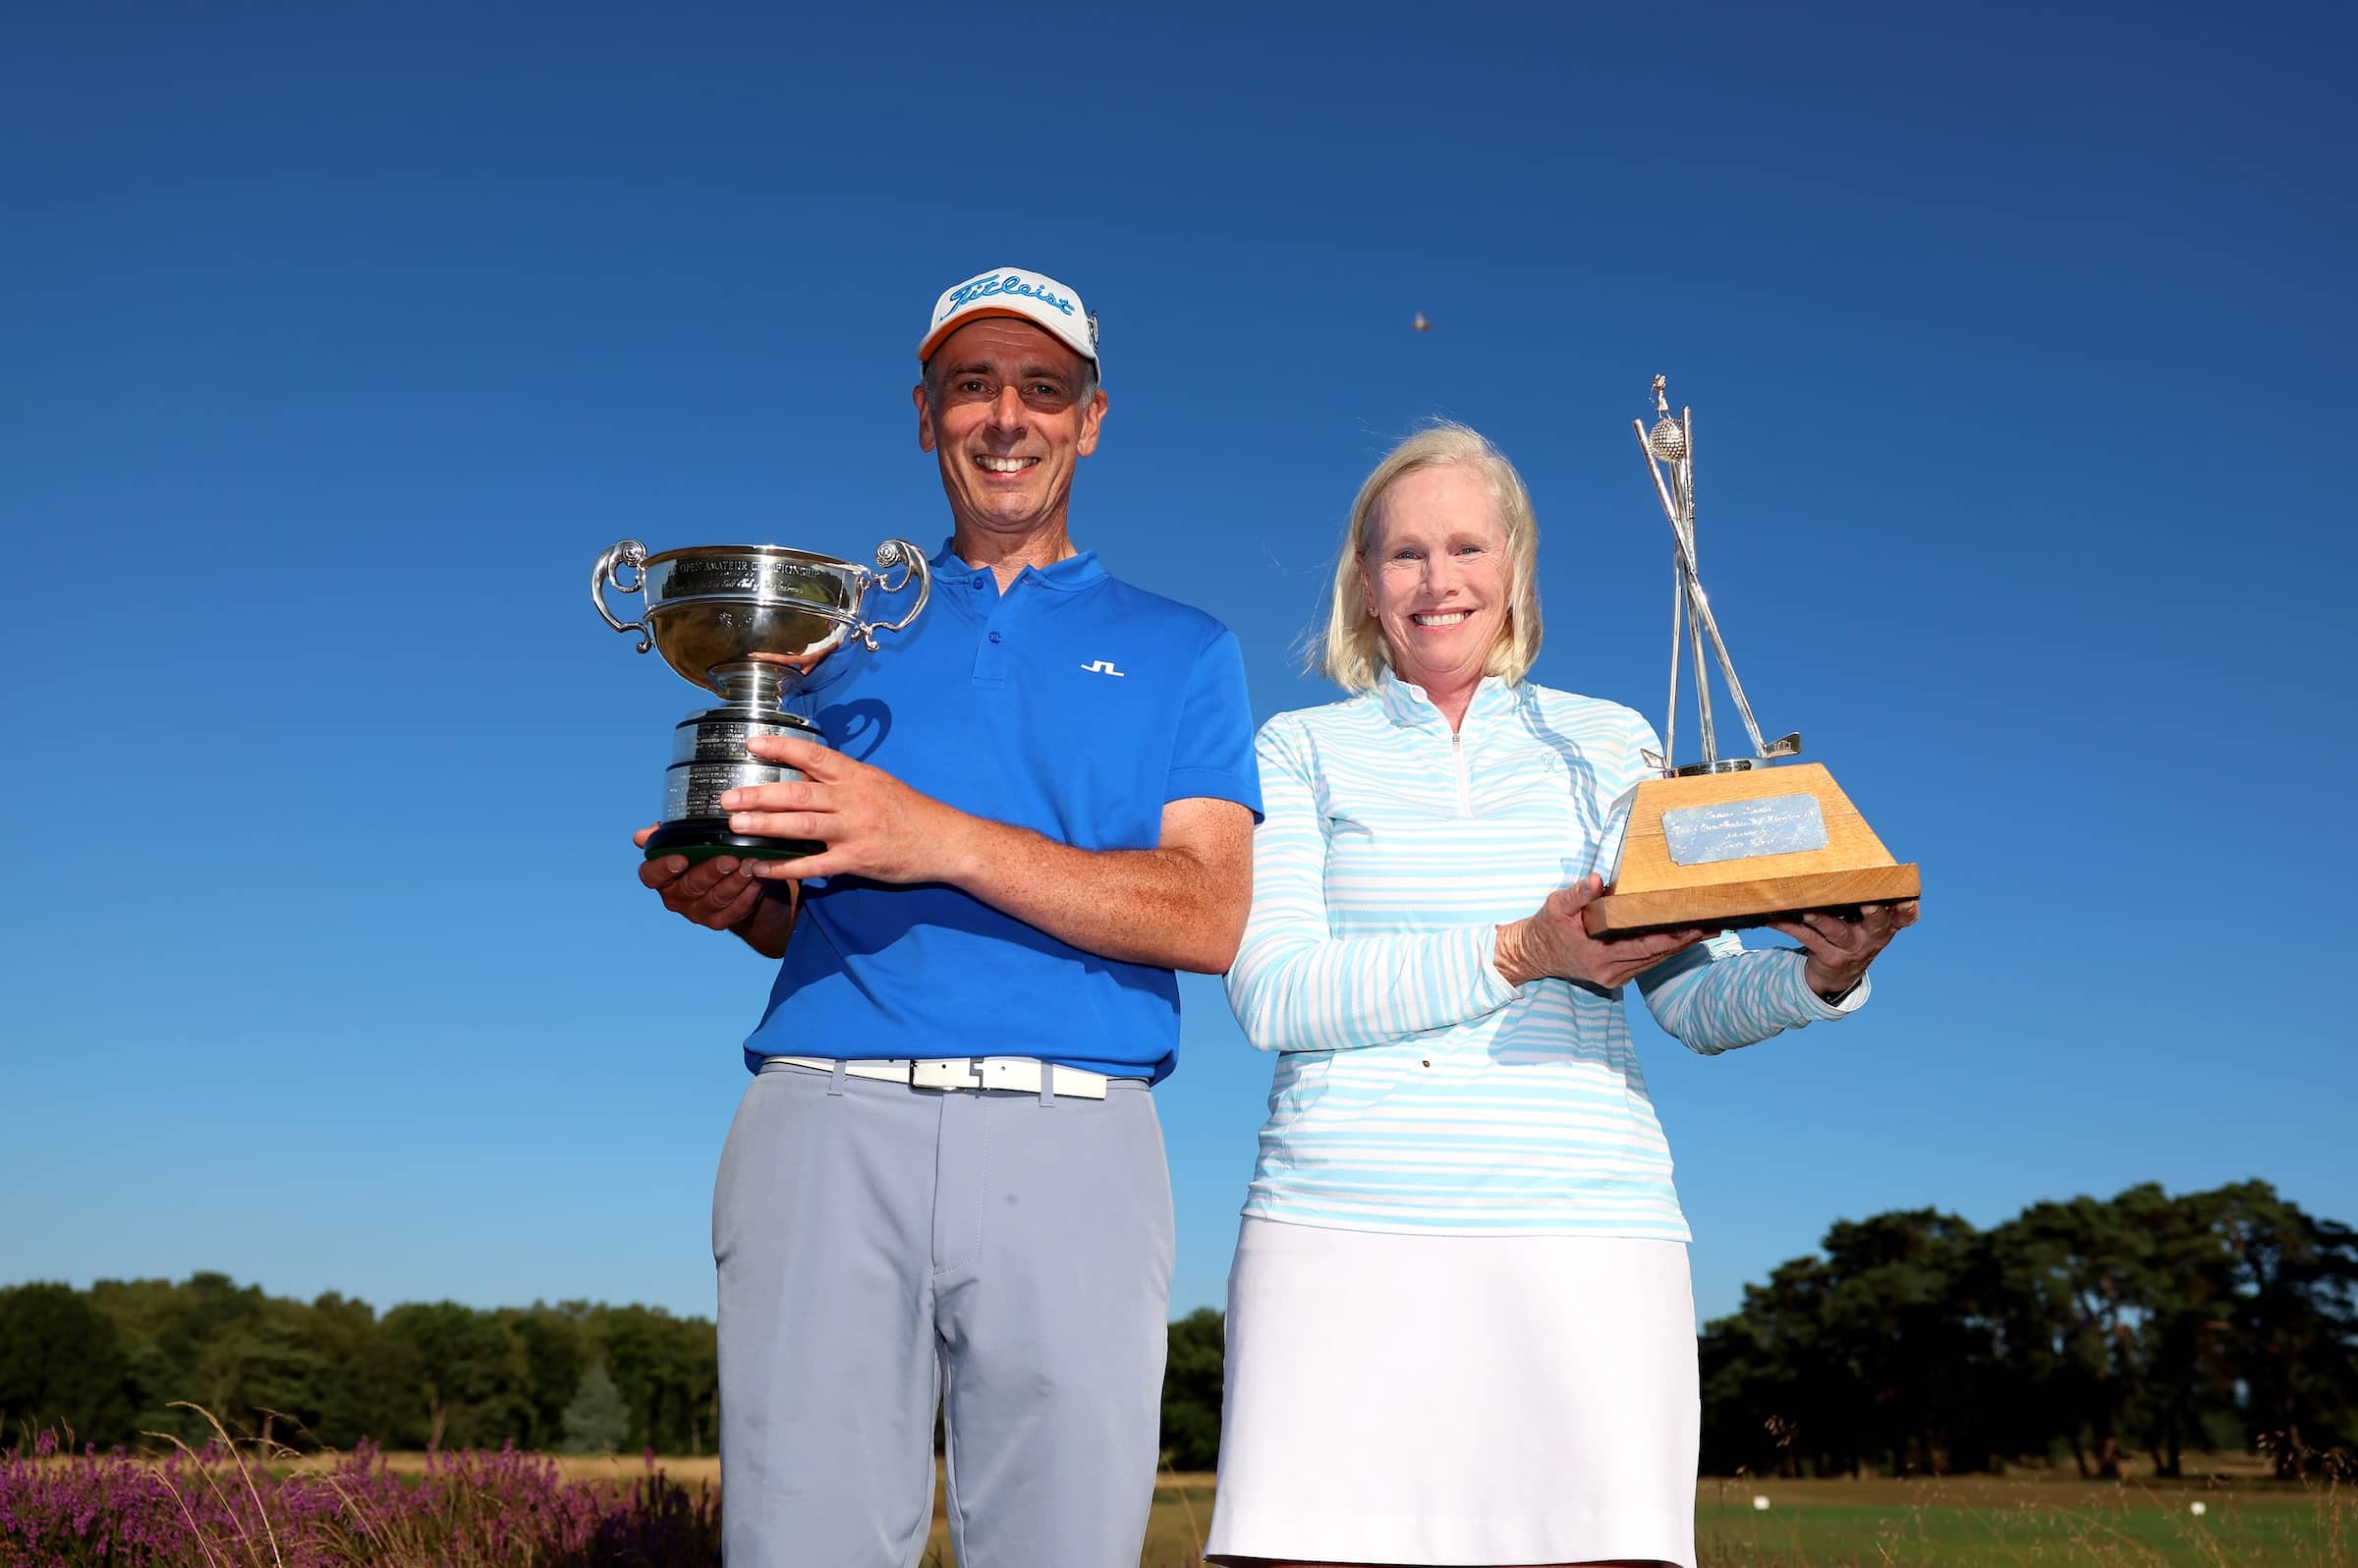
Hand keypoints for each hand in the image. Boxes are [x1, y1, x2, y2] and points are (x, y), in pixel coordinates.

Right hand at [633, 825, 767, 929]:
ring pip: (715, 898)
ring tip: (751, 865)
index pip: (650, 875)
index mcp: (662, 876)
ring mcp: (697, 912)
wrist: (733, 881)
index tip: (681, 858)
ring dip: (735, 882)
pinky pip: (734, 910)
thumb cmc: (706, 853)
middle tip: (730, 858)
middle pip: (689, 886)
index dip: (663, 868)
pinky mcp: (719, 921)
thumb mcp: (688, 839)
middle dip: (711, 872)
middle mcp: (676, 897)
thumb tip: (641, 835)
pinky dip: (747, 894)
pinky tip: (757, 879)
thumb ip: (669, 835)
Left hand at [721, 734, 969, 884]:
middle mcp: (853, 799)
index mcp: (857, 776)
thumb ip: (841, 779)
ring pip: (802, 825)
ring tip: (734, 825)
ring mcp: (854, 831)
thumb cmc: (910, 811)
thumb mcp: (877, 783)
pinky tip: (760, 867)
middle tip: (727, 797)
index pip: (813, 756)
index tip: (751, 744)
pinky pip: (813, 865)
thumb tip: (801, 771)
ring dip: (765, 825)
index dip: (781, 748)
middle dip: (759, 794)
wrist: (945, 840)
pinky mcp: (857, 860)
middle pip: (799, 793)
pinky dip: (784, 867)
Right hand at [1495, 874, 1714, 989]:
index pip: (1644, 946)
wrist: (1532, 954)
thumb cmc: (1546, 927)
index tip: (1693, 926)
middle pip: (1657, 956)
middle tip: (1712, 925)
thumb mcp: (1556, 906)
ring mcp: (1613, 977)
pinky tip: (1680, 939)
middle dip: (1685, 941)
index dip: (1671, 937)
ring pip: (1655, 962)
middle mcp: (1610, 971)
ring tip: (1704, 930)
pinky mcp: (1615, 978)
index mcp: (1597, 955)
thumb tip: (1598, 880)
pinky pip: (1647, 964)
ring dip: (1679, 947)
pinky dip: (1664, 951)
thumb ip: (1578, 894)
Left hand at [1767, 899, 1919, 998]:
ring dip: (1822, 919)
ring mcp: (1850, 948)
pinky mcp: (1827, 955)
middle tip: (1869, 905)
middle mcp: (1871, 938)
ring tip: (1809, 911)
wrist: (1838, 975)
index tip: (1908, 900)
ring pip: (1837, 931)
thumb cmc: (1854, 934)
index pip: (1904, 918)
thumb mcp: (1868, 922)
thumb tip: (1851, 863)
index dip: (1907, 910)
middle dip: (1873, 914)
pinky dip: (1790, 927)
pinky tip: (1776, 918)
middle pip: (1875, 924)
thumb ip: (1869, 900)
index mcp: (1885, 925)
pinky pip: (1807, 938)